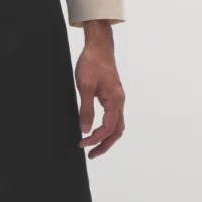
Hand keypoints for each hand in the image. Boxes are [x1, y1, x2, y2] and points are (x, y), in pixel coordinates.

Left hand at [76, 40, 124, 158]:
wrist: (99, 47)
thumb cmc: (92, 63)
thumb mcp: (84, 87)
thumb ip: (85, 109)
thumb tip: (85, 129)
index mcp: (115, 100)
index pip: (107, 128)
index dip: (95, 139)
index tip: (82, 143)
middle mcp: (120, 102)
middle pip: (116, 131)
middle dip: (104, 145)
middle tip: (91, 155)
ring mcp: (118, 99)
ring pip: (117, 125)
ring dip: (106, 138)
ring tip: (94, 146)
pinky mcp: (113, 96)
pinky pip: (114, 117)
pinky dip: (107, 128)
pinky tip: (97, 130)